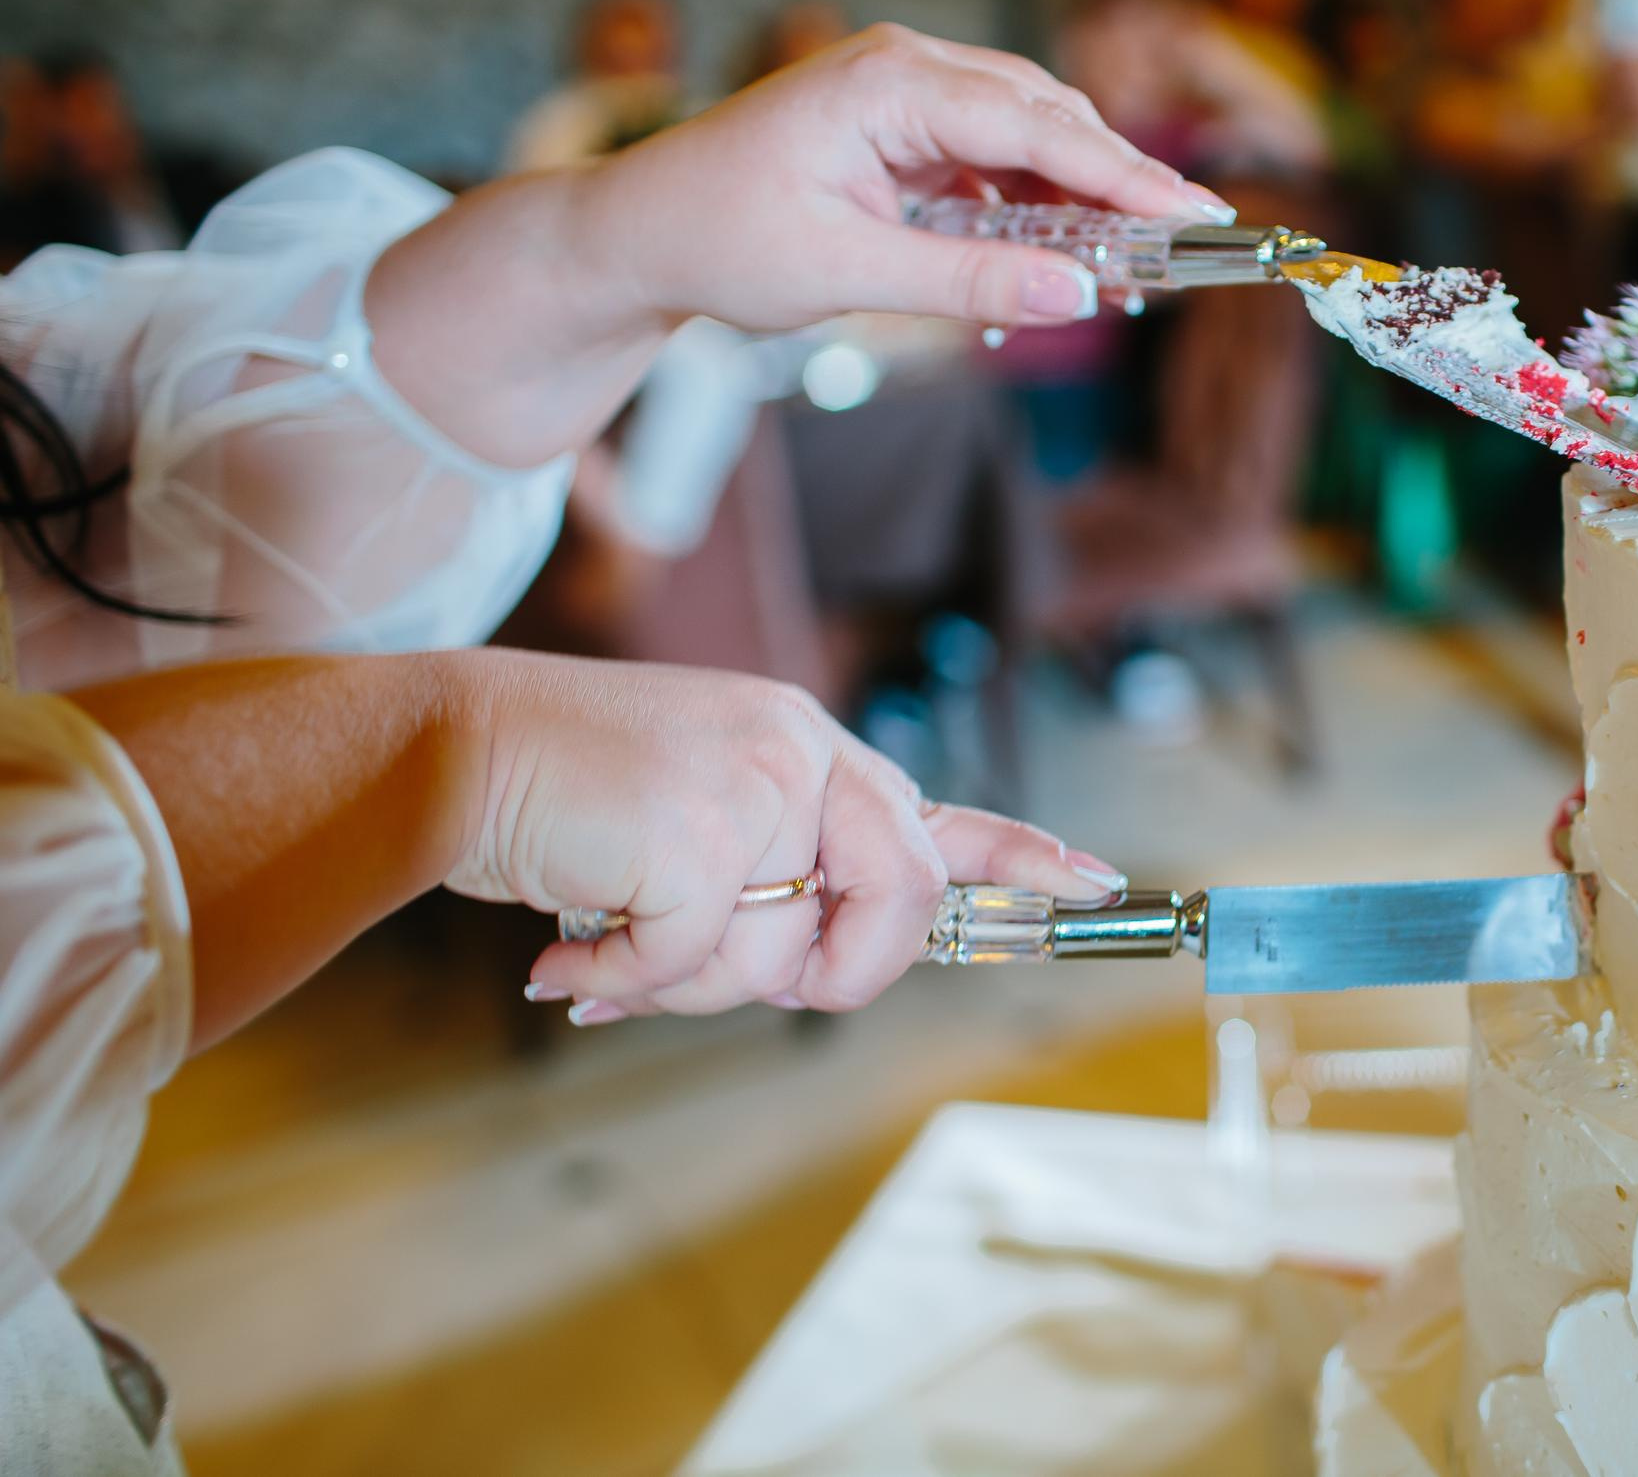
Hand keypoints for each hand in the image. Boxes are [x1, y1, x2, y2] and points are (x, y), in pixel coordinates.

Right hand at [442, 650, 1120, 1021]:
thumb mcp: (691, 824)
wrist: (446, 748)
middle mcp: (800, 751)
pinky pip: (699, 964)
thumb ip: (770, 880)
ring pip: (782, 957)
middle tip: (729, 975)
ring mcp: (757, 782)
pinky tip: (572, 954)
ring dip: (685, 986)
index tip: (1095, 883)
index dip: (1019, 856)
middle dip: (832, 975)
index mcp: (804, 749)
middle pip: (900, 904)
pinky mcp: (702, 830)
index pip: (937, 808)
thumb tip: (817, 972)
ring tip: (610, 943)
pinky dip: (628, 980)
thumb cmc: (562, 801)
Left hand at [579, 23, 1233, 335]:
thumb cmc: (719, 239)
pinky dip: (1031, 207)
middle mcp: (905, 70)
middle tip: (1179, 248)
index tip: (1193, 213)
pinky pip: (993, 160)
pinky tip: (1050, 262)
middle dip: (1116, 183)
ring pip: (1027, 136)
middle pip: (1047, 117)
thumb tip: (1078, 294)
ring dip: (1077, 199)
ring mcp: (904, 97)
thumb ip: (970, 280)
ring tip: (1128, 267)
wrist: (636, 234)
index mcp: (889, 84)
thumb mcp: (848, 271)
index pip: (1036, 125)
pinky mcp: (901, 132)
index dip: (1124, 174)